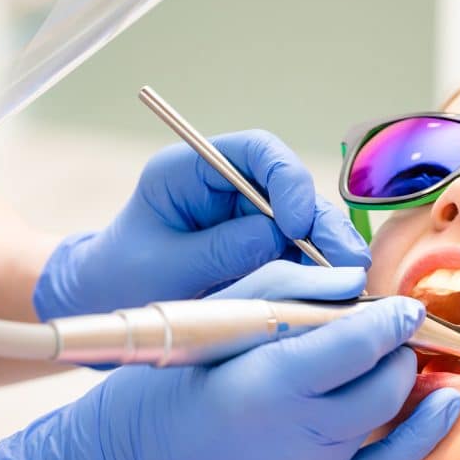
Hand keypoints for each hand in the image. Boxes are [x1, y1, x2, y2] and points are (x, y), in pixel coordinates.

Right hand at [0, 263, 459, 459]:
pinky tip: (446, 406)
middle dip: (398, 348)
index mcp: (269, 381)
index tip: (405, 304)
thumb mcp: (220, 319)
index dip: (392, 319)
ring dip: (401, 379)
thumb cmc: (173, 384)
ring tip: (398, 357)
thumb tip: (357, 280)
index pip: (358, 343)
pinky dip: (425, 434)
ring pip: (388, 414)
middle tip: (395, 328)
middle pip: (383, 381)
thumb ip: (290, 290)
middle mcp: (299, 432)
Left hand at [33, 130, 369, 319]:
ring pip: (305, 224)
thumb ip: (219, 250)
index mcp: (192, 171)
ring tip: (353, 283)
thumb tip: (277, 237)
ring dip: (330, 250)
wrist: (106, 307)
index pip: (255, 152)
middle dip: (321, 223)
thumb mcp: (163, 267)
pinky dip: (320, 274)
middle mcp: (229, 190)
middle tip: (347, 260)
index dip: (285, 179)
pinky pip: (300, 256)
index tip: (294, 222)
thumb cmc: (120, 279)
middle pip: (291, 189)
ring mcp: (249, 220)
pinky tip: (340, 294)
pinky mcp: (262, 252)